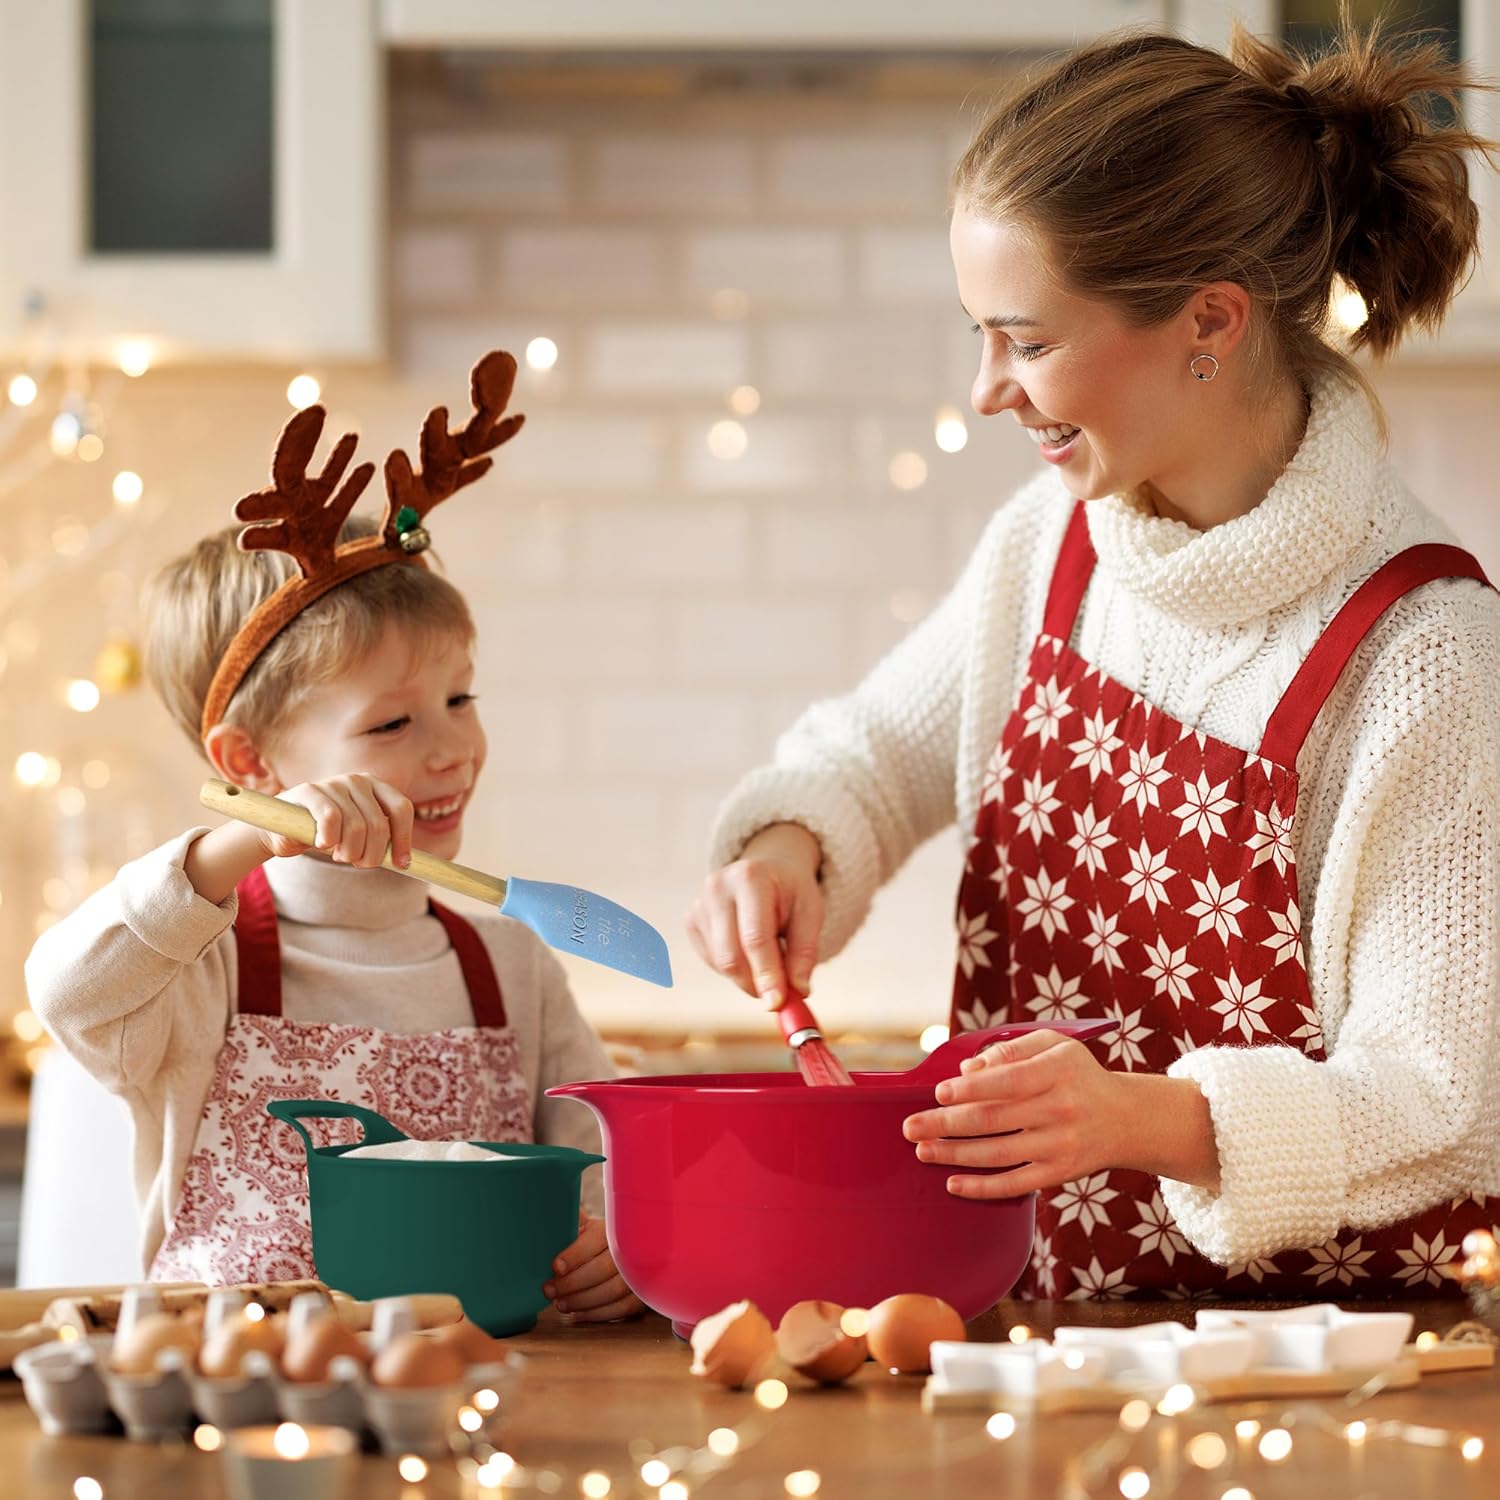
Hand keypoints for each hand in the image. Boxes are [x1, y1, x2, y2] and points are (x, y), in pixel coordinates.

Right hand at [269, 774, 414, 869]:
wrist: (282, 831)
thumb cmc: (327, 835)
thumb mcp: (359, 837)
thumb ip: (380, 841)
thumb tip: (406, 862)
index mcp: (376, 787)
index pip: (401, 809)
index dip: (404, 839)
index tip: (402, 864)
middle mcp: (358, 780)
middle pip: (379, 825)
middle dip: (371, 854)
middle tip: (357, 862)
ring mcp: (334, 783)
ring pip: (356, 827)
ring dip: (349, 852)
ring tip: (338, 854)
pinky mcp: (309, 790)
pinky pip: (331, 819)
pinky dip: (329, 839)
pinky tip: (322, 843)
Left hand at [542, 1214, 643, 1323]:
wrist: (628, 1254)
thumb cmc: (597, 1242)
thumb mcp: (586, 1228)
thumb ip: (571, 1223)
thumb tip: (545, 1209)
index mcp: (613, 1228)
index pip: (595, 1239)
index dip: (574, 1255)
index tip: (554, 1267)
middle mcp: (630, 1248)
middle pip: (603, 1268)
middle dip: (572, 1283)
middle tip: (549, 1290)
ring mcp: (639, 1273)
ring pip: (613, 1291)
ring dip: (583, 1301)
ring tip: (560, 1304)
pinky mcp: (642, 1295)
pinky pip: (622, 1308)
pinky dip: (598, 1314)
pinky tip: (578, 1314)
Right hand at [686, 822, 823, 1009]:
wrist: (767, 870)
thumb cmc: (790, 892)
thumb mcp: (811, 913)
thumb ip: (805, 952)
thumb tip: (797, 991)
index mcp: (751, 878)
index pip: (755, 937)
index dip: (766, 974)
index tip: (778, 1003)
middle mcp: (718, 887)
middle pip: (730, 955)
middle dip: (755, 984)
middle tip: (778, 996)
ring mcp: (700, 904)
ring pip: (721, 963)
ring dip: (747, 977)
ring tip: (771, 957)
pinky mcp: (691, 920)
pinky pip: (712, 961)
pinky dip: (734, 969)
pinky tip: (749, 950)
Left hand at [901, 1029, 1128, 1198]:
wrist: (1125, 1119)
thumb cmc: (1078, 1075)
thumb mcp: (1054, 1045)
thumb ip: (1010, 1050)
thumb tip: (968, 1070)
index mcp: (1057, 1072)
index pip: (1008, 1081)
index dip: (971, 1089)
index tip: (939, 1093)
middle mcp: (1060, 1110)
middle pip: (994, 1119)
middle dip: (946, 1124)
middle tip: (910, 1127)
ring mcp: (1060, 1146)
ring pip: (999, 1154)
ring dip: (955, 1154)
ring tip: (923, 1150)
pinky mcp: (1059, 1174)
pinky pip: (1016, 1184)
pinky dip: (982, 1187)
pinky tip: (954, 1183)